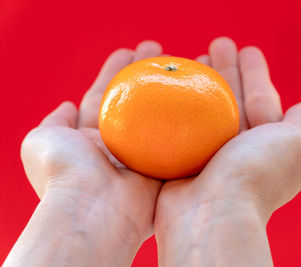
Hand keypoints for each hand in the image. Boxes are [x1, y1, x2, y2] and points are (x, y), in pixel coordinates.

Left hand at [5, 41, 163, 266]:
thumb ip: (54, 121)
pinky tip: (191, 92)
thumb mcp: (41, 140)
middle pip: (133, 100)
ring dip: (165, 86)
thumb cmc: (65, 172)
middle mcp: (117, 144)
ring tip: (176, 60)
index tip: (127, 53)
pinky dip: (183, 114)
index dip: (113, 73)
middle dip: (143, 74)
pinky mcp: (164, 164)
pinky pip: (176, 134)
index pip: (103, 96)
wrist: (95, 209)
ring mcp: (142, 153)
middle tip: (156, 50)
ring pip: (156, 113)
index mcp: (90, 139)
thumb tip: (66, 105)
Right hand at [154, 37, 300, 265]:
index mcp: (266, 142)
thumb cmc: (256, 175)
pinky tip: (172, 87)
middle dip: (226, 71)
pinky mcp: (183, 159)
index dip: (255, 73)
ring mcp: (209, 153)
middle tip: (216, 45)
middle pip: (232, 99)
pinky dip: (179, 105)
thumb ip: (300, 123)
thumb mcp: (294, 145)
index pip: (261, 98)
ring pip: (205, 109)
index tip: (246, 49)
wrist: (211, 215)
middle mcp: (238, 147)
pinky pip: (181, 124)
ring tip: (193, 57)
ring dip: (202, 83)